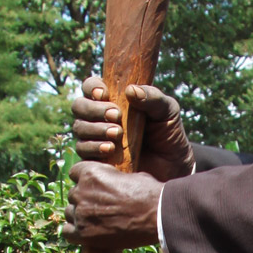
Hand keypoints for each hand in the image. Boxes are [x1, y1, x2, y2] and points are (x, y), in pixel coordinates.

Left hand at [64, 163, 162, 246]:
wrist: (157, 216)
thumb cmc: (148, 194)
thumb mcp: (129, 175)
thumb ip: (112, 178)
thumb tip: (112, 182)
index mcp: (90, 172)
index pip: (74, 172)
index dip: (84, 180)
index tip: (94, 187)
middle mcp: (81, 191)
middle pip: (73, 194)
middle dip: (84, 199)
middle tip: (101, 207)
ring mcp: (81, 213)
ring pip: (70, 212)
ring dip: (80, 215)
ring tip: (97, 221)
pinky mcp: (83, 233)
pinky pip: (67, 232)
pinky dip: (75, 232)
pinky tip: (87, 232)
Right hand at [70, 77, 194, 183]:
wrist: (173, 166)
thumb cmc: (168, 133)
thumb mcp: (167, 111)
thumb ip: (153, 97)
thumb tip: (130, 90)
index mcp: (114, 99)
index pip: (92, 86)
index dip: (92, 87)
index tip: (104, 94)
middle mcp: (100, 117)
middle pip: (79, 106)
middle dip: (93, 109)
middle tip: (116, 116)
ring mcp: (95, 138)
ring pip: (79, 128)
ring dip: (95, 129)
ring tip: (117, 133)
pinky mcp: (95, 159)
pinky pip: (83, 151)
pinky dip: (94, 147)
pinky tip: (110, 149)